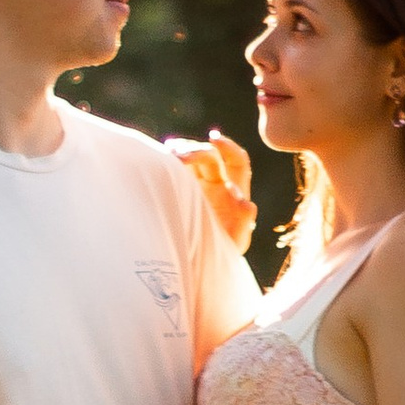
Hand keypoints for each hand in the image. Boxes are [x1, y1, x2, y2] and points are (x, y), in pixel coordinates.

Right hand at [166, 129, 255, 251]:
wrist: (196, 263)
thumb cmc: (218, 255)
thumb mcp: (233, 243)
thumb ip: (243, 223)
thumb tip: (246, 203)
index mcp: (232, 192)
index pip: (237, 162)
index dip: (228, 148)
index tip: (214, 140)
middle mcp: (214, 184)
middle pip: (208, 158)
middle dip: (195, 151)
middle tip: (178, 156)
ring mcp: (193, 186)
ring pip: (188, 160)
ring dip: (179, 152)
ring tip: (167, 154)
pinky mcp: (175, 190)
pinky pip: (172, 170)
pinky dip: (165, 162)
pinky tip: (158, 160)